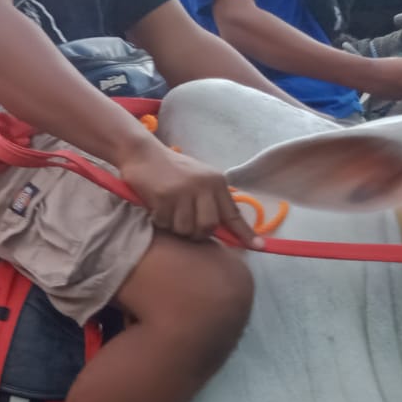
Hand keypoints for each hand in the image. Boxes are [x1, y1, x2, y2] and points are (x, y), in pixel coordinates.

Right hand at [116, 143, 259, 246]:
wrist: (143, 154)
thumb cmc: (170, 169)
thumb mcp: (198, 180)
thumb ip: (210, 200)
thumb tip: (222, 228)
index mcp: (216, 182)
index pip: (232, 213)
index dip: (245, 233)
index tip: (259, 247)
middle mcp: (203, 186)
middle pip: (208, 226)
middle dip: (197, 233)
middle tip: (186, 227)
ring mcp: (183, 191)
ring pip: (185, 228)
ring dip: (175, 227)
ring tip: (168, 213)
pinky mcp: (163, 197)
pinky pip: (165, 223)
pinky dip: (159, 220)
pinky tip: (156, 207)